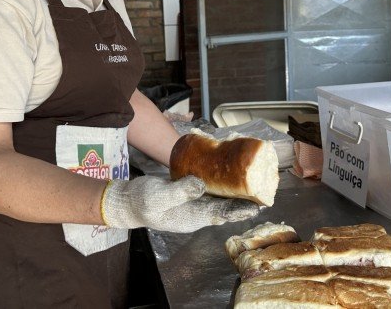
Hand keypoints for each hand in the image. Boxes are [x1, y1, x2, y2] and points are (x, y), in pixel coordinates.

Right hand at [101, 175, 259, 232]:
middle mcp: (197, 212)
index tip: (257, 205)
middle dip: (245, 199)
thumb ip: (179, 192)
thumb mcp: (158, 197)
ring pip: (220, 196)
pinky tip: (230, 172)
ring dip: (236, 190)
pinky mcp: (190, 191)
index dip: (240, 209)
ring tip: (254, 181)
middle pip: (226, 206)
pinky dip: (221, 180)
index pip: (222, 214)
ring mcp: (194, 202)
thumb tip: (201, 185)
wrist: (127, 200)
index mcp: (193, 218)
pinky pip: (210, 187)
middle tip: (264, 190)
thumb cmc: (141, 203)